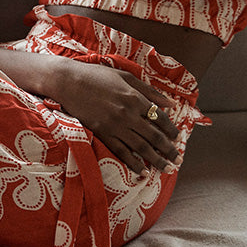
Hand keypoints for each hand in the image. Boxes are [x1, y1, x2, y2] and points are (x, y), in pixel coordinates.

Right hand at [50, 59, 180, 174]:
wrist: (69, 82)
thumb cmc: (97, 76)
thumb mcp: (125, 77)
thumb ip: (148, 91)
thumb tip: (169, 103)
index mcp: (135, 98)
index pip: (159, 118)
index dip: (171, 129)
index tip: (178, 138)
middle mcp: (128, 114)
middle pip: (154, 136)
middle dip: (169, 150)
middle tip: (178, 161)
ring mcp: (115, 126)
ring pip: (141, 147)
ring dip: (156, 160)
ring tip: (167, 169)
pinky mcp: (102, 133)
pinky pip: (121, 151)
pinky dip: (133, 163)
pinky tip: (143, 171)